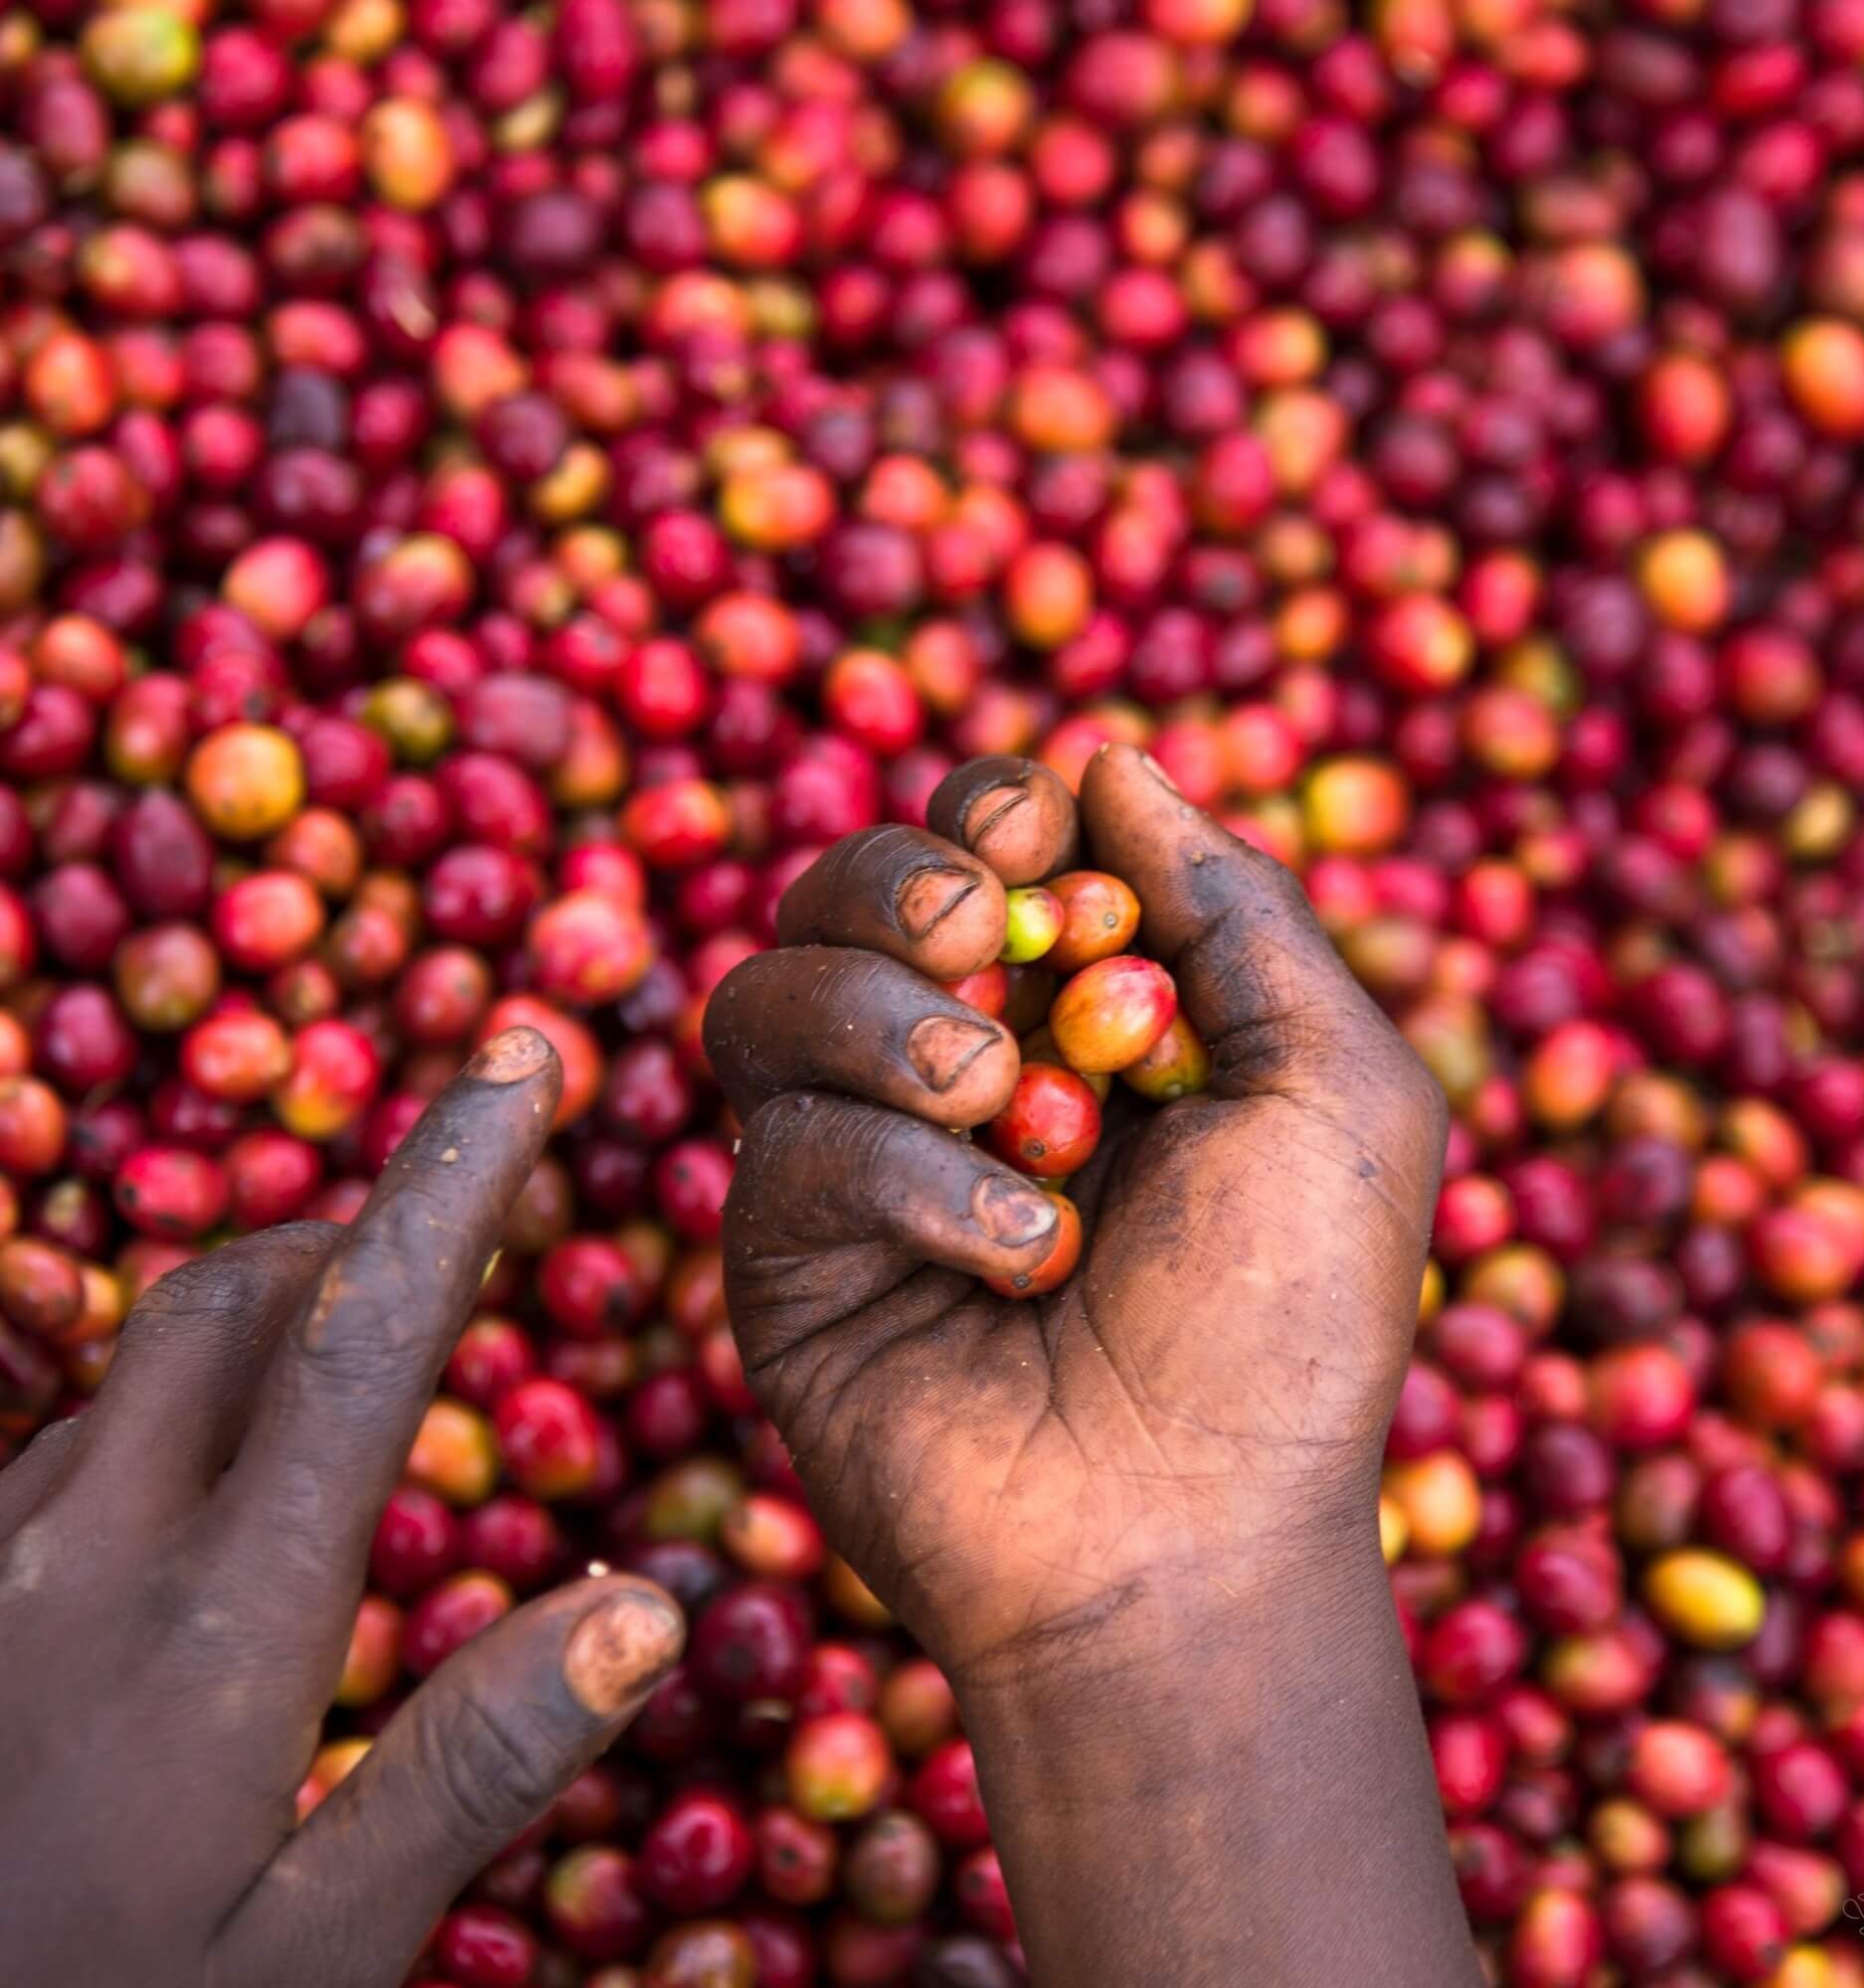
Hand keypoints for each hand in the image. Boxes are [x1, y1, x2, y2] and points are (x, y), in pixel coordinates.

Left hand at [0, 1030, 683, 1987]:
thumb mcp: (307, 1953)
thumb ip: (470, 1763)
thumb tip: (645, 1608)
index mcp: (220, 1620)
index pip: (361, 1336)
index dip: (453, 1179)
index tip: (520, 1059)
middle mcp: (92, 1550)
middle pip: (240, 1297)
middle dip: (355, 1235)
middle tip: (447, 1250)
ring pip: (148, 1369)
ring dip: (263, 1333)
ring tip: (344, 1399)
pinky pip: (68, 1445)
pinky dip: (170, 1421)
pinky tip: (196, 1522)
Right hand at [708, 745, 1447, 1689]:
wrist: (1195, 1543)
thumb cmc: (1288, 1324)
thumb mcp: (1333, 1090)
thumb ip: (1240, 909)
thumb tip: (1107, 758)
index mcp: (1079, 1010)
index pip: (980, 842)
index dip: (990, 807)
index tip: (1037, 839)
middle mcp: (950, 1070)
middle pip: (847, 887)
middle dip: (902, 878)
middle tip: (980, 932)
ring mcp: (857, 1163)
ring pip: (770, 995)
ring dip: (882, 1017)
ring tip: (1006, 1098)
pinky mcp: (785, 1262)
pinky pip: (786, 1151)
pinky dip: (909, 1178)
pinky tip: (1022, 1255)